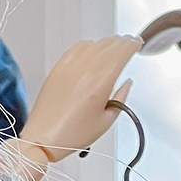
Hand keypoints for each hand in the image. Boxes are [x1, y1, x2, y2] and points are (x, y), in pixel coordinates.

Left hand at [17, 35, 141, 168]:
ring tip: (112, 48)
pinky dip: (88, 46)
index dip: (132, 45)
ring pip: (94, 43)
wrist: (44, 138)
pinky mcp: (58, 68)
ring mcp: (70, 66)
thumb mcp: (106, 120)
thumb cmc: (72, 134)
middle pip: (109, 44)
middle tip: (129, 44)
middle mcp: (85, 69)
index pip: (121, 51)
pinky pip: (77, 48)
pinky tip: (91, 50)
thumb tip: (126, 84)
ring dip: (106, 43)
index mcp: (100, 80)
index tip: (137, 44)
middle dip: (122, 42)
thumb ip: (120, 97)